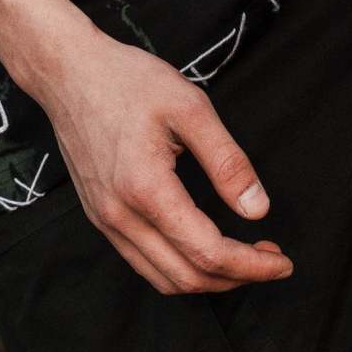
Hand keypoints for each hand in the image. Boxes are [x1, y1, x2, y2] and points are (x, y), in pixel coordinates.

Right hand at [34, 31, 294, 295]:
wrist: (68, 71)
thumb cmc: (127, 80)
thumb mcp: (189, 107)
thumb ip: (227, 161)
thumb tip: (257, 209)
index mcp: (145, 189)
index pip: (207, 252)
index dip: (252, 265)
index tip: (283, 263)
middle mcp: (120, 216)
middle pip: (186, 277)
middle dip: (236, 278)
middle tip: (271, 259)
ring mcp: (105, 220)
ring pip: (163, 279)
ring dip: (208, 279)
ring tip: (243, 257)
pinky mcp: (99, 216)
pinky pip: (143, 262)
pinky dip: (179, 268)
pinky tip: (202, 246)